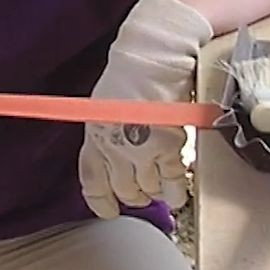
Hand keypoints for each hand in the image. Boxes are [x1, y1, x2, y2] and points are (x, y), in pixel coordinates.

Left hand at [78, 0, 212, 217]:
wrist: (153, 59)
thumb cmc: (129, 78)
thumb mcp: (103, 109)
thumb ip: (106, 136)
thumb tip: (115, 158)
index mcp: (93, 136)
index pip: (92, 181)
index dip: (101, 201)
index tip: (109, 211)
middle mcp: (114, 147)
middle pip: (123, 188)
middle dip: (134, 197)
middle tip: (142, 197)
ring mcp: (142, 150)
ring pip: (149, 188)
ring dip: (155, 193)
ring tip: (162, 192)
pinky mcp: (169, 147)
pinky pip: (174, 179)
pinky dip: (177, 189)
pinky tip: (178, 193)